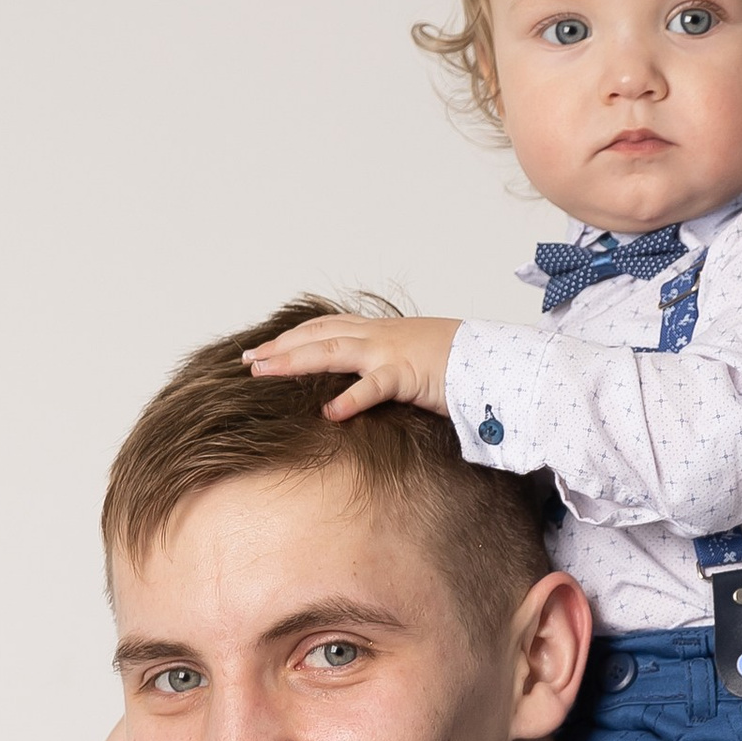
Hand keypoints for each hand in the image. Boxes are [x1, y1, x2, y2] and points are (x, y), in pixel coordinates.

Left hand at [240, 313, 460, 424]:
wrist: (494, 358)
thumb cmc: (458, 364)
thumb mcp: (413, 362)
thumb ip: (385, 371)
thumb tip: (363, 389)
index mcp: (379, 332)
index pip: (324, 327)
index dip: (290, 337)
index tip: (262, 349)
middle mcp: (378, 336)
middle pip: (317, 335)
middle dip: (279, 347)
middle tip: (247, 361)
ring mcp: (390, 352)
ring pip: (332, 351)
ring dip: (295, 361)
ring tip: (263, 374)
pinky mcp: (408, 374)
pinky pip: (375, 387)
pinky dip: (351, 399)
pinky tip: (328, 413)